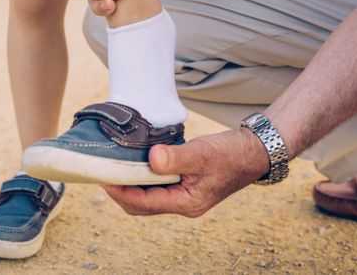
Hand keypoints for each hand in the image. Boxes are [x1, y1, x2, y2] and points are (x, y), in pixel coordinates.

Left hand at [103, 129, 269, 216]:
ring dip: (130, 183)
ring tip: (114, 165)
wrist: (254, 151)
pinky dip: (143, 175)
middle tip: (102, 171)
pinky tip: (135, 160)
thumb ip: (176, 158)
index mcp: (186, 203)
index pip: (142, 203)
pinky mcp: (184, 184)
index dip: (120, 191)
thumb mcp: (202, 154)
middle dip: (120, 190)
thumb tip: (150, 159)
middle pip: (141, 205)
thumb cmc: (231, 154)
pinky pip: (156, 185)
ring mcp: (183, 195)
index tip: (102, 176)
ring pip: (147, 195)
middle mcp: (182, 204)